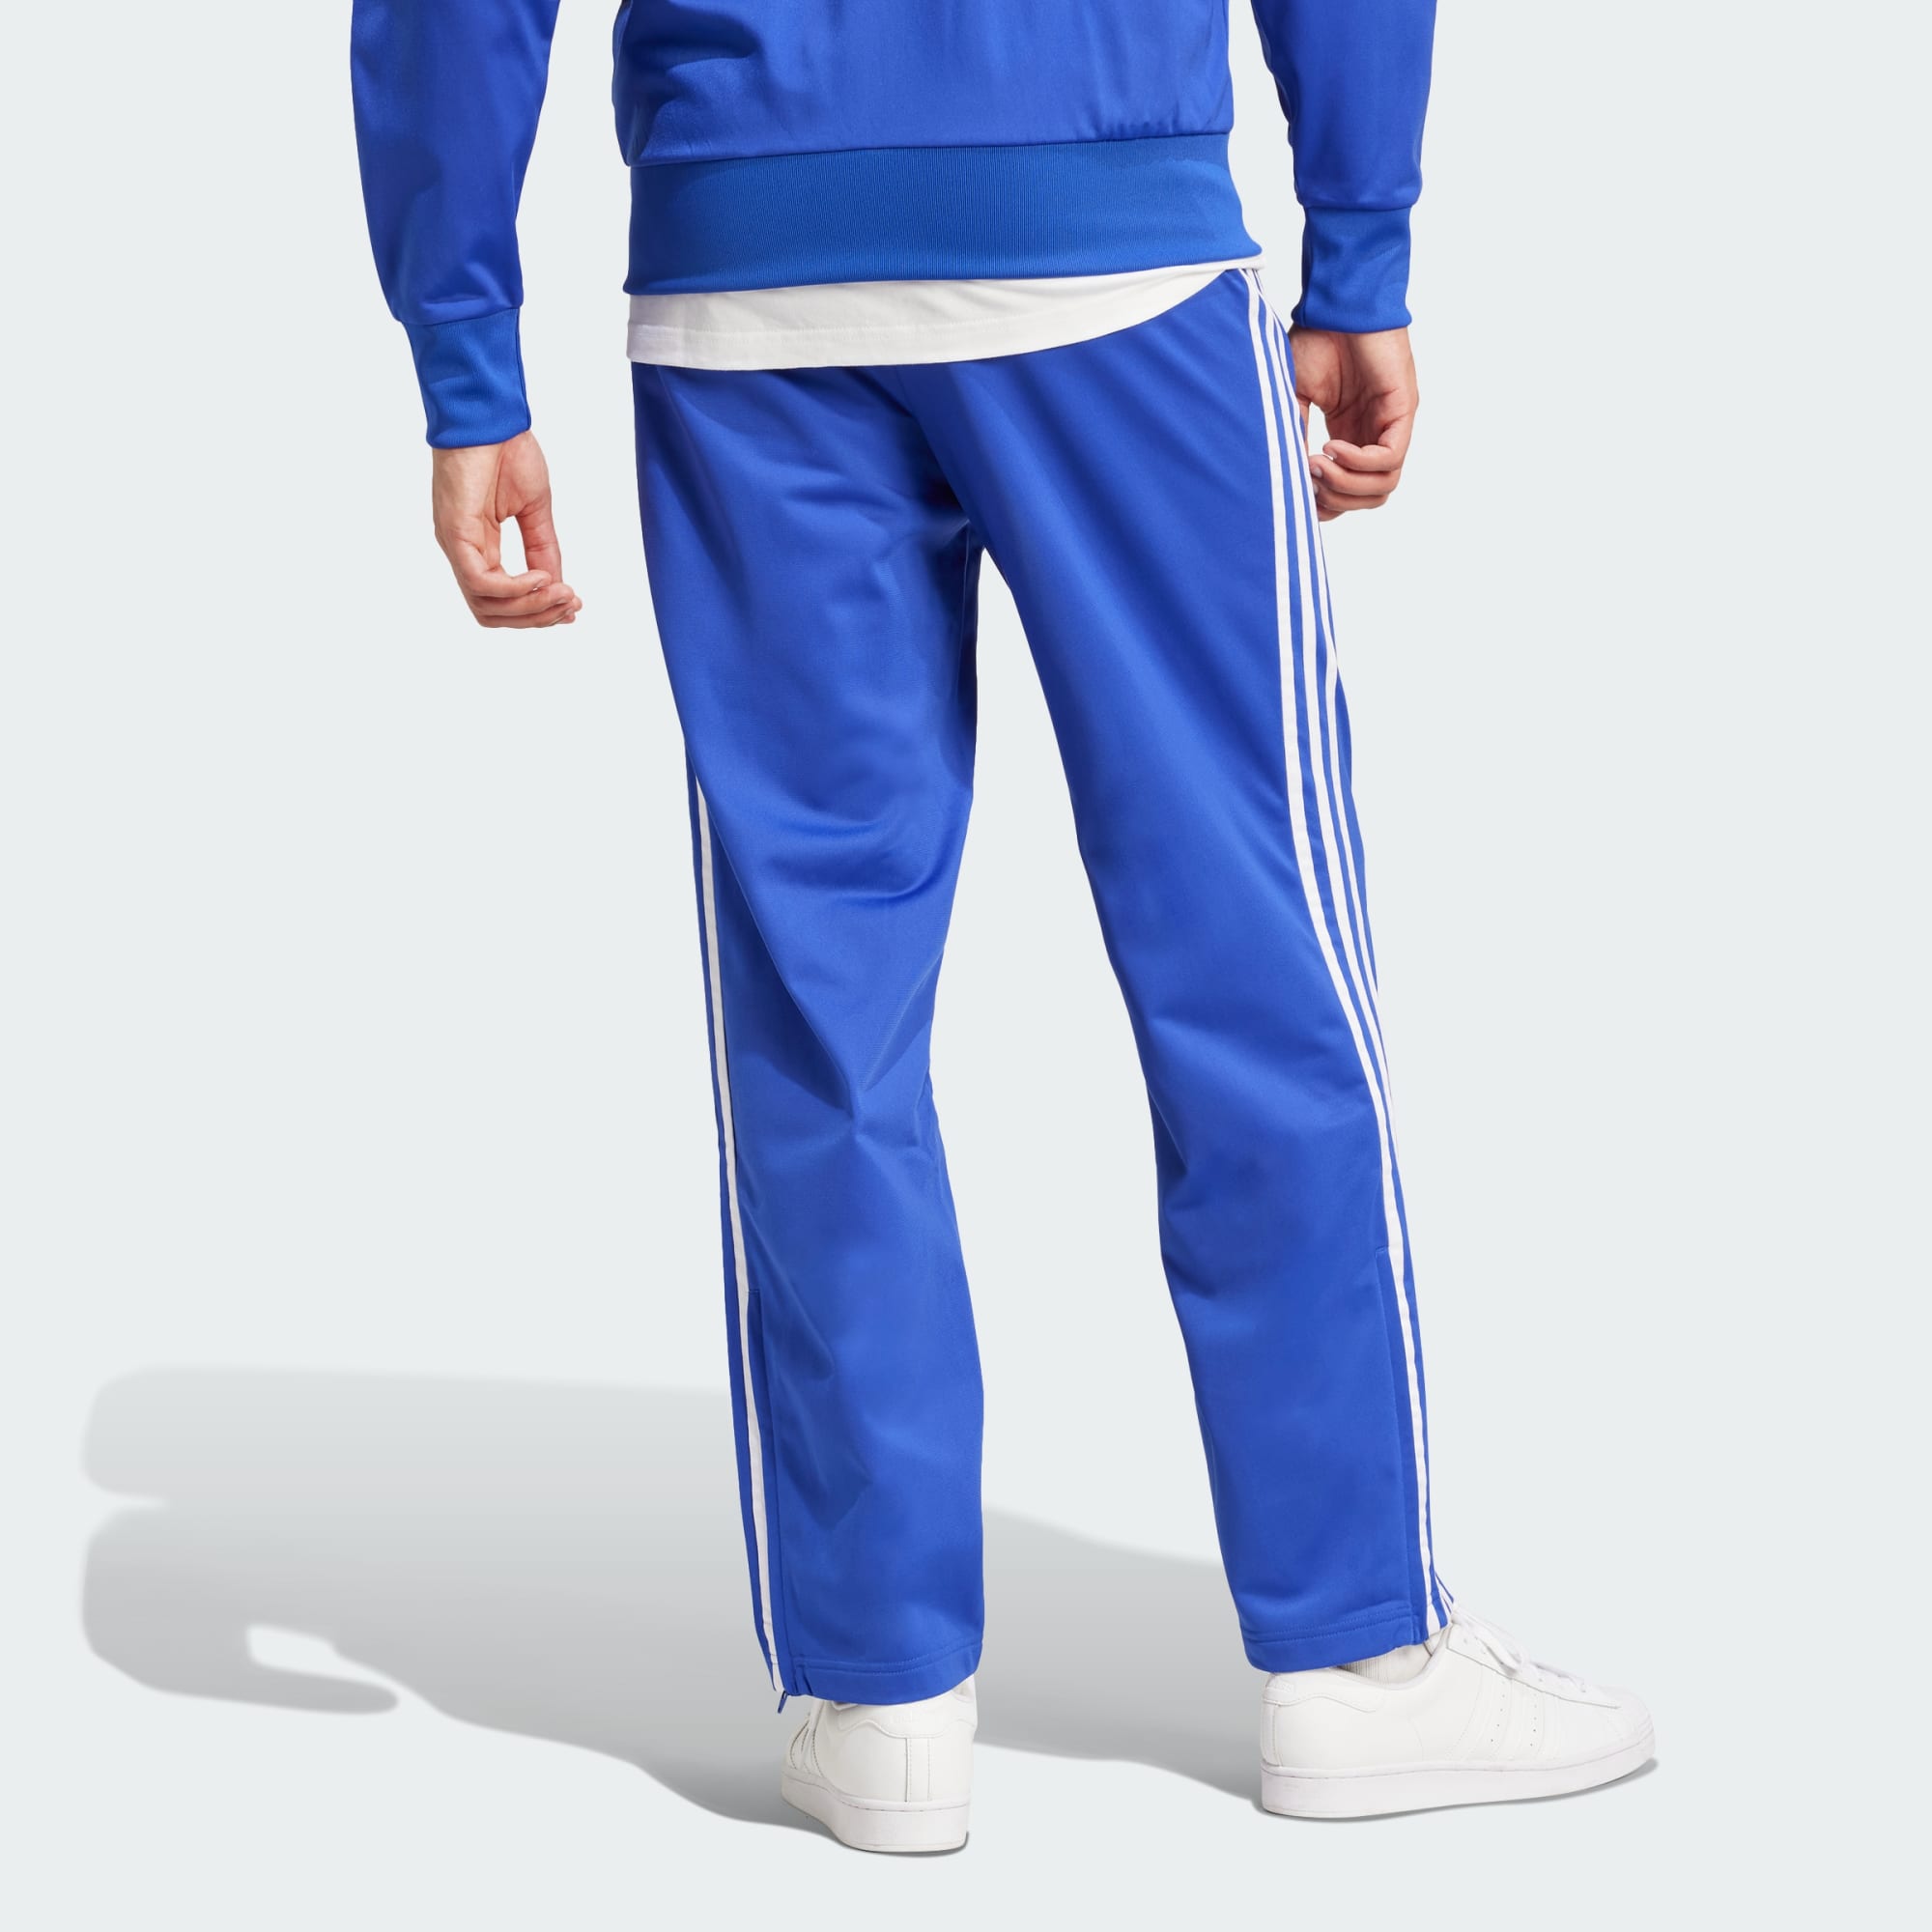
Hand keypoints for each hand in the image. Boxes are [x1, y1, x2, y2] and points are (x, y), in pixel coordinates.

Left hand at [431, 431, 581, 627]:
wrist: (489, 414)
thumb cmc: (506, 450)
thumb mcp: (535, 510)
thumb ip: (543, 549)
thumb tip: (557, 586)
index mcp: (478, 546)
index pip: (501, 600)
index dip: (538, 612)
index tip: (574, 607)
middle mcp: (463, 552)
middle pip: (493, 613)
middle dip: (536, 617)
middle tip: (571, 605)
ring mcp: (456, 544)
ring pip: (486, 605)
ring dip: (530, 607)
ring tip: (562, 592)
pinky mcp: (454, 533)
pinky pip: (481, 581)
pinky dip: (515, 588)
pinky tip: (542, 578)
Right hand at [1286, 327, 1417, 521]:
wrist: (1339, 302)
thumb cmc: (1317, 338)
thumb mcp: (1294, 396)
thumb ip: (1294, 434)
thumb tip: (1290, 476)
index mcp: (1350, 433)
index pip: (1349, 491)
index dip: (1325, 503)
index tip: (1297, 489)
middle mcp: (1374, 434)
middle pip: (1369, 498)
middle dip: (1335, 500)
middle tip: (1307, 477)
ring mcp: (1391, 424)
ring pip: (1384, 487)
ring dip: (1346, 486)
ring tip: (1318, 463)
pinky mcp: (1402, 410)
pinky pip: (1390, 459)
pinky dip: (1359, 463)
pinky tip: (1331, 445)